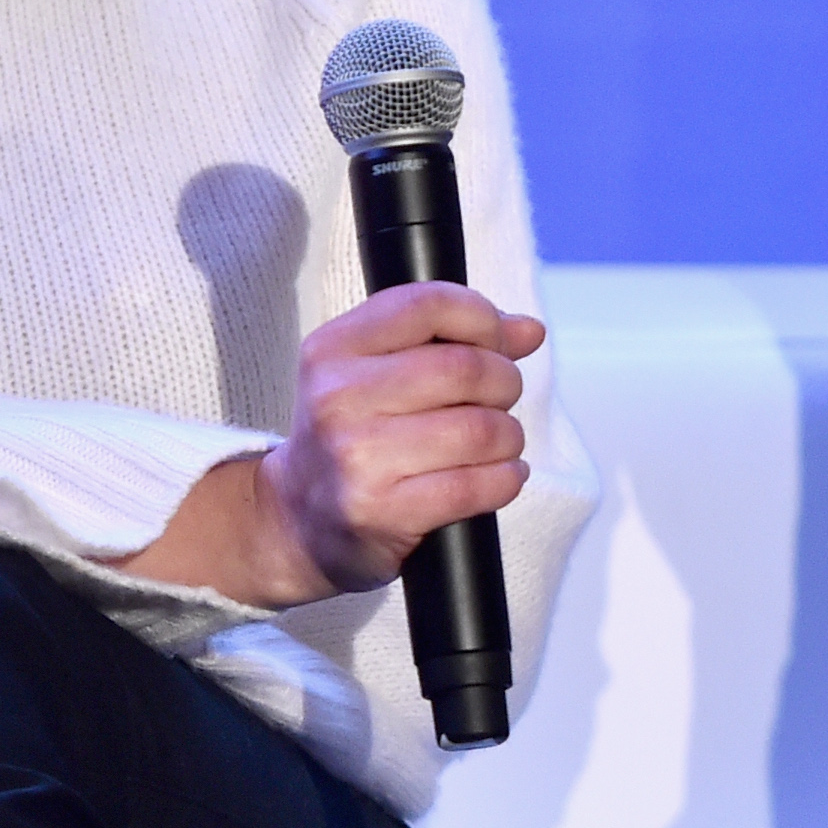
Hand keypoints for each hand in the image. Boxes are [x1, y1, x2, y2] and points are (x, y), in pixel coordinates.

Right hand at [117, 283, 543, 606]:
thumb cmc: (352, 437)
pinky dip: (507, 478)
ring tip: (500, 442)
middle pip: (464, 368)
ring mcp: (357, 458)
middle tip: (500, 399)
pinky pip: (476, 485)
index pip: (427, 305)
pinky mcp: (382, 512)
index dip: (482, 318)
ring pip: (480, 429)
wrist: (298, 522)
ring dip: (509, 436)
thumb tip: (529, 329)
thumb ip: (450, 341)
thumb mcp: (376, 373)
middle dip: (504, 381)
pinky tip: (500, 475)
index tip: (497, 342)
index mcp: (331, 349)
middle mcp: (337, 398)